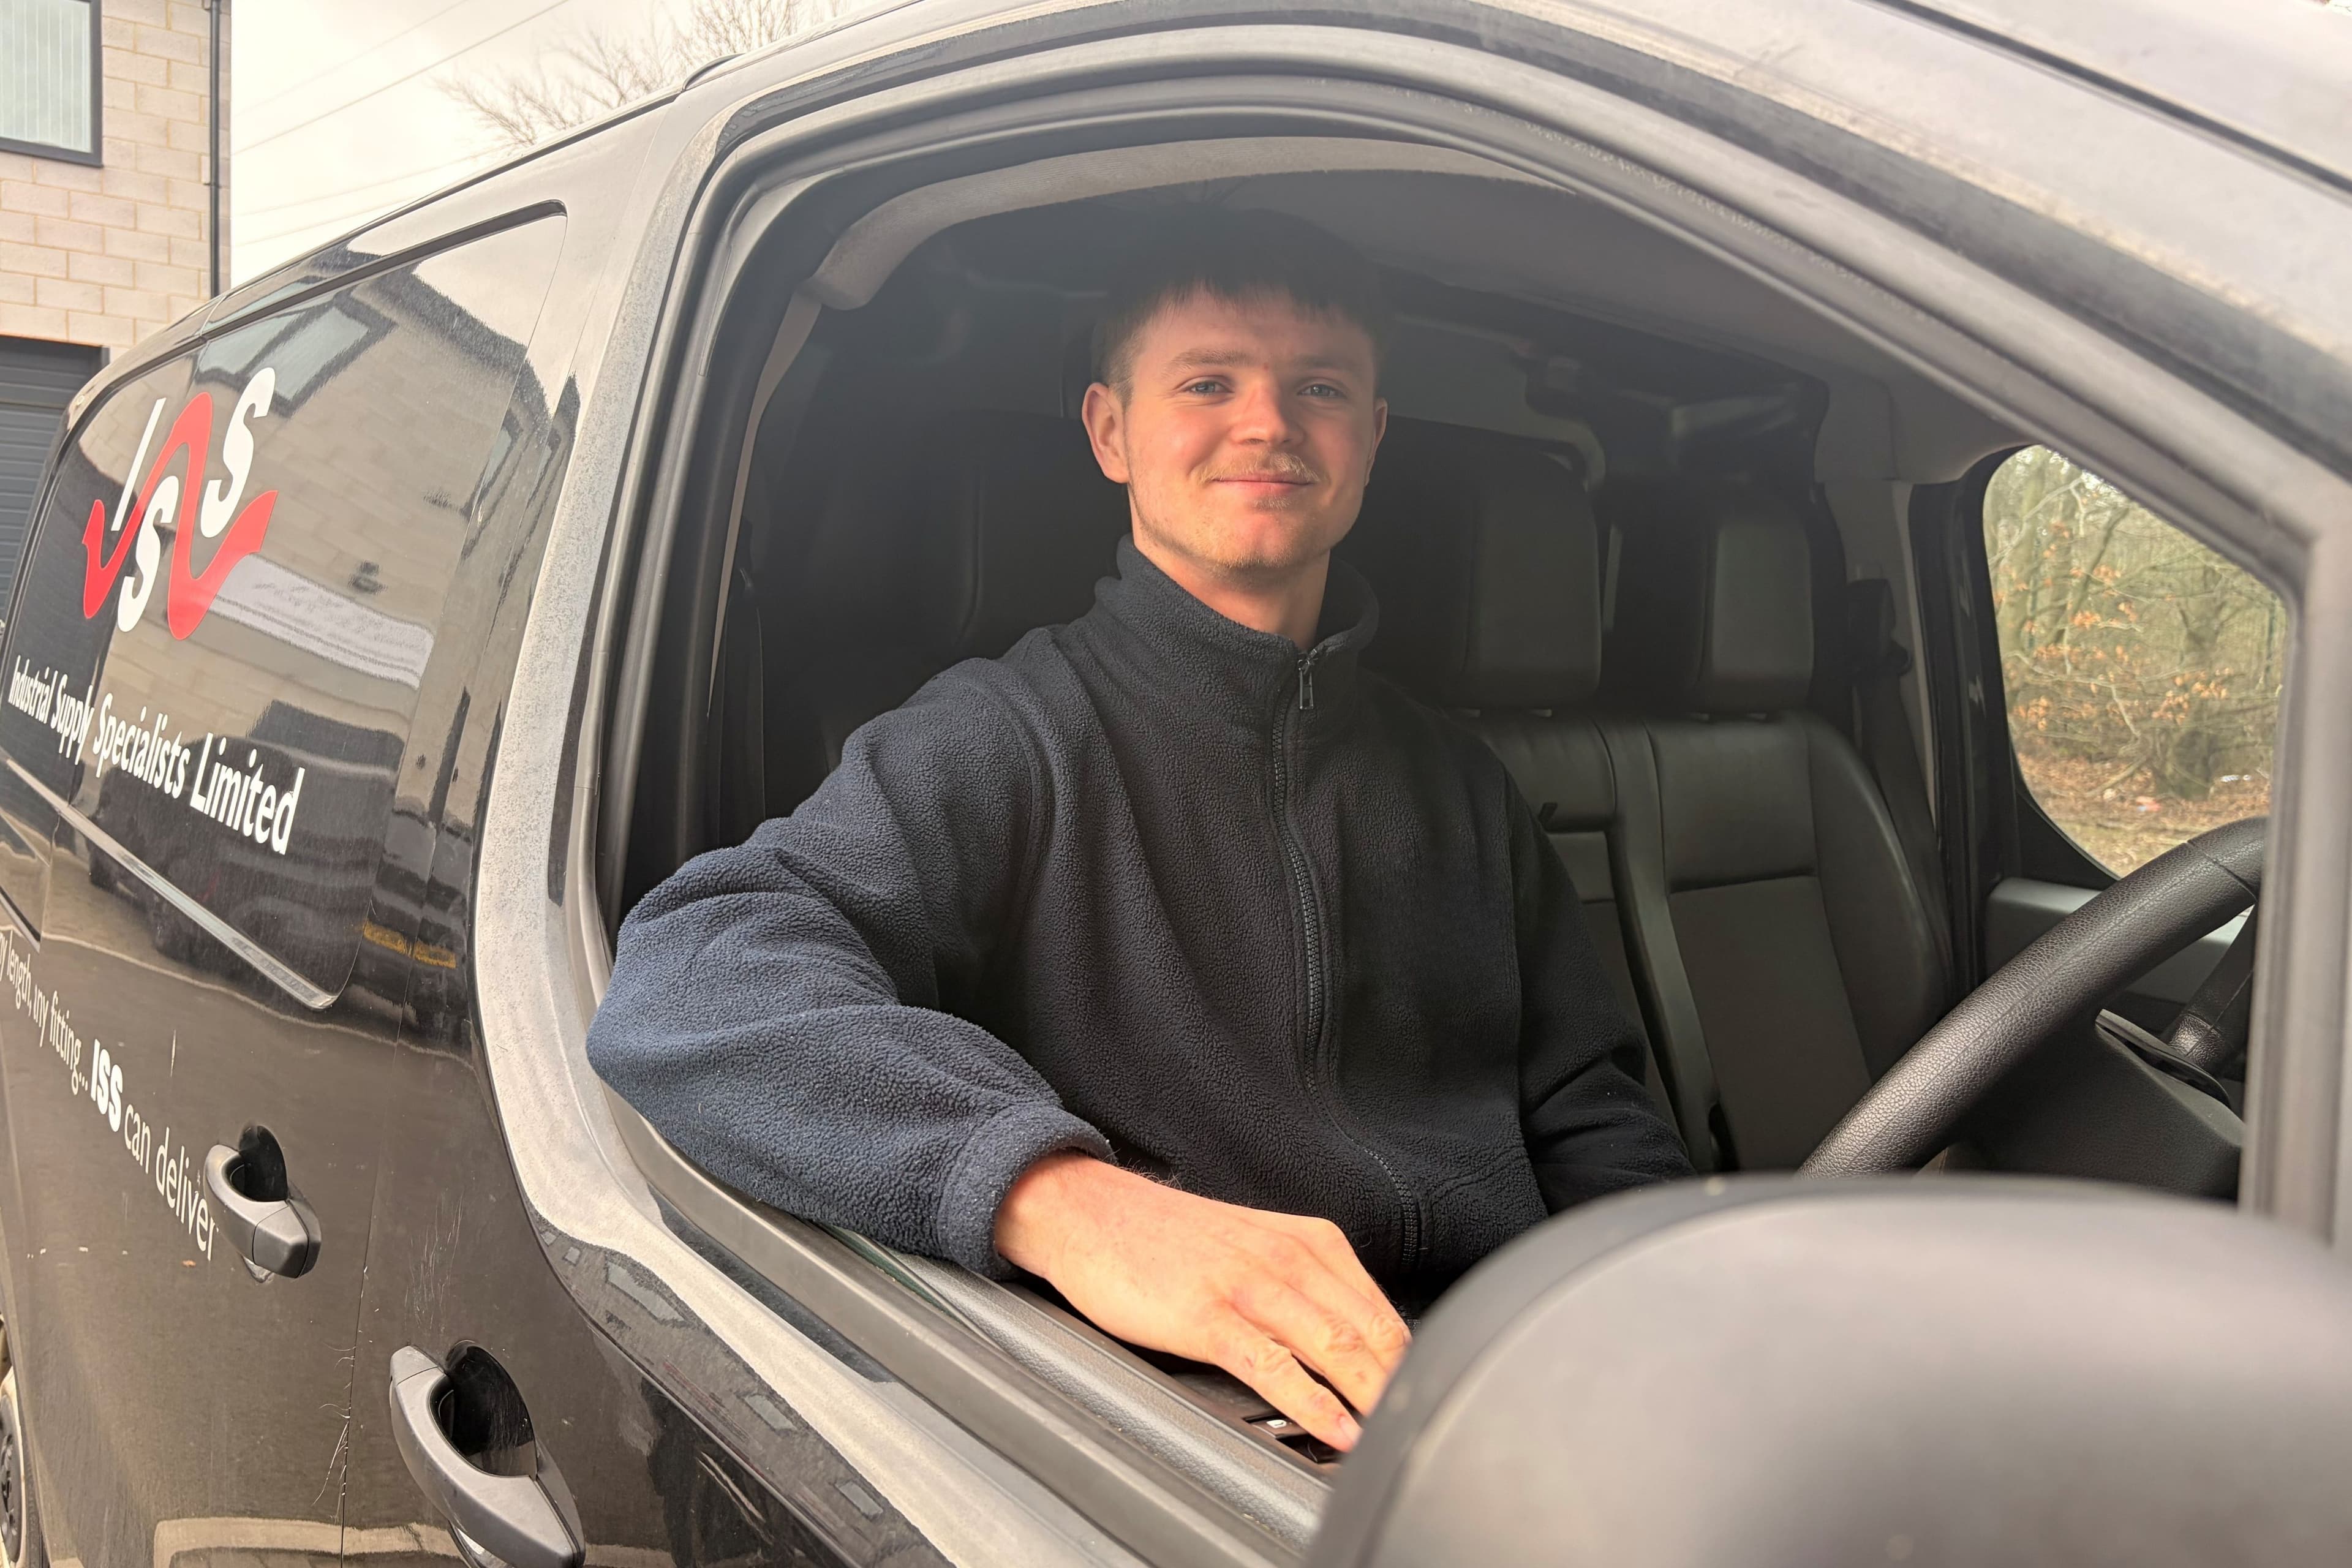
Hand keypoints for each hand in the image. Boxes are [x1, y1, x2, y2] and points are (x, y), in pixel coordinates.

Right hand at [994, 1152, 1409, 1450]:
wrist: (1091, 1210)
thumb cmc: (1169, 1237)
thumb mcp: (1255, 1245)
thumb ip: (1305, 1286)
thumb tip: (1352, 1345)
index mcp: (1308, 1241)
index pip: (1382, 1311)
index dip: (1411, 1362)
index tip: (1426, 1400)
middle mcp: (1287, 1257)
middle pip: (1369, 1332)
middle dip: (1403, 1386)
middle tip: (1425, 1428)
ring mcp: (1247, 1285)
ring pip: (1332, 1346)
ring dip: (1372, 1398)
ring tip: (1396, 1438)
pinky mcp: (1207, 1315)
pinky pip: (1273, 1365)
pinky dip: (1313, 1403)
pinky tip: (1335, 1429)